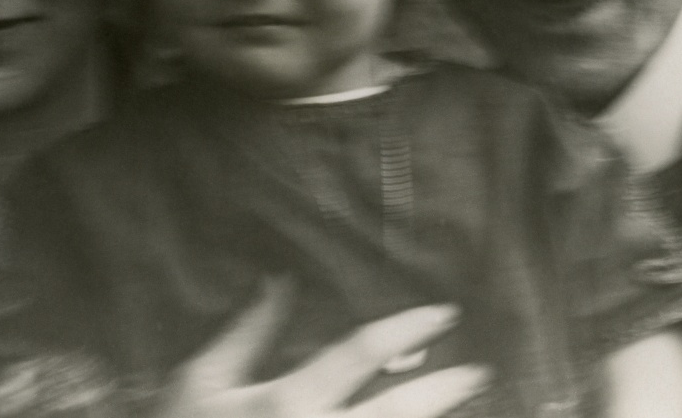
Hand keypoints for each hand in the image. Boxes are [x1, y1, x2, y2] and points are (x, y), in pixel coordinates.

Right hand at [158, 278, 489, 417]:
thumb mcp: (200, 382)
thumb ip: (245, 330)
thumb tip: (279, 278)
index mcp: (285, 403)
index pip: (359, 353)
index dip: (406, 327)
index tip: (444, 312)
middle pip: (398, 414)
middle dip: (444, 391)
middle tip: (481, 372)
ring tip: (468, 407)